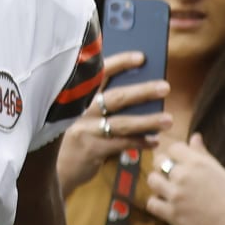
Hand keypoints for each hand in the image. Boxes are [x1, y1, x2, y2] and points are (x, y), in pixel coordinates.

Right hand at [56, 50, 170, 197]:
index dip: (120, 63)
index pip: (99, 74)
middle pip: (114, 97)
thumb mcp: (80, 114)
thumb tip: (136, 90)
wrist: (56, 167)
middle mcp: (79, 110)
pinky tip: (154, 142)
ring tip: (168, 120)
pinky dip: (140, 142)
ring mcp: (84, 129)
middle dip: (142, 91)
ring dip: (147, 121)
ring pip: (121, 123)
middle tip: (165, 87)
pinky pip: (121, 143)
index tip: (142, 58)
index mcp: (78, 96)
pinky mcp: (90, 149)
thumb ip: (100, 102)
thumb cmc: (74, 136)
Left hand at [146, 133, 224, 224]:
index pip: (173, 148)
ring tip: (168, 191)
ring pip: (152, 180)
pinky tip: (167, 206)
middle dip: (162, 167)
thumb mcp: (221, 173)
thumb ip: (203, 155)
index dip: (175, 155)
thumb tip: (195, 136)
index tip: (179, 163)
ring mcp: (176, 194)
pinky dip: (157, 204)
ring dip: (158, 184)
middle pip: (158, 161)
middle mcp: (184, 176)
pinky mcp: (171, 213)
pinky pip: (151, 203)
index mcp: (198, 163)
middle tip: (171, 177)